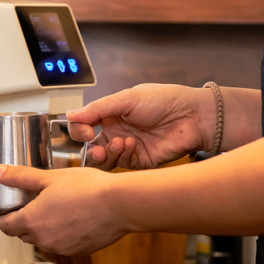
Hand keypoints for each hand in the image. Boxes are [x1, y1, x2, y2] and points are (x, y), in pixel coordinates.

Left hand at [0, 164, 127, 255]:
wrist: (119, 204)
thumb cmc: (88, 189)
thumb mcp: (50, 177)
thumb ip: (21, 176)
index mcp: (32, 221)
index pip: (5, 226)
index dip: (4, 215)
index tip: (9, 206)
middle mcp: (44, 239)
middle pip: (23, 234)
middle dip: (25, 220)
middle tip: (35, 202)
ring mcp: (61, 248)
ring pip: (44, 239)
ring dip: (44, 228)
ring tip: (58, 207)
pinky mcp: (78, 251)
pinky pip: (62, 244)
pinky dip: (63, 234)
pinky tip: (74, 217)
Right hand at [66, 83, 213, 169]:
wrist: (193, 116)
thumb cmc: (165, 100)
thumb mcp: (127, 99)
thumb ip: (98, 109)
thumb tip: (70, 115)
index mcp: (111, 114)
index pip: (84, 125)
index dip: (79, 129)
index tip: (84, 129)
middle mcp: (117, 132)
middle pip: (90, 146)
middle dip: (89, 148)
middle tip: (94, 145)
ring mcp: (127, 148)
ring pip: (103, 159)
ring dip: (105, 154)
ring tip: (117, 143)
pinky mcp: (139, 162)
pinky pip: (121, 165)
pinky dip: (122, 156)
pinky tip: (131, 145)